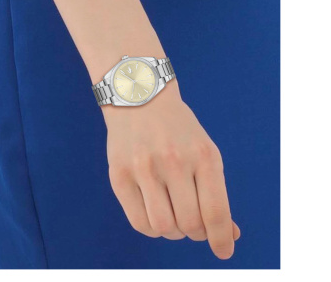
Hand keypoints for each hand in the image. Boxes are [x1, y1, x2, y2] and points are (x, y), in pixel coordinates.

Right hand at [103, 80, 240, 259]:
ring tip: (172, 216)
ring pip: (164, 227)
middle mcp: (174, 161)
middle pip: (190, 224)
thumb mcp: (204, 150)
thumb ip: (215, 191)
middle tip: (193, 224)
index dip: (222, 239)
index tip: (224, 251)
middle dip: (196, 232)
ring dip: (173, 231)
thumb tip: (230, 234)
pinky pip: (139, 222)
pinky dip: (152, 228)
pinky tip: (155, 214)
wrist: (140, 98)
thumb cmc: (177, 129)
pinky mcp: (120, 174)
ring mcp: (144, 168)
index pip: (215, 212)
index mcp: (203, 155)